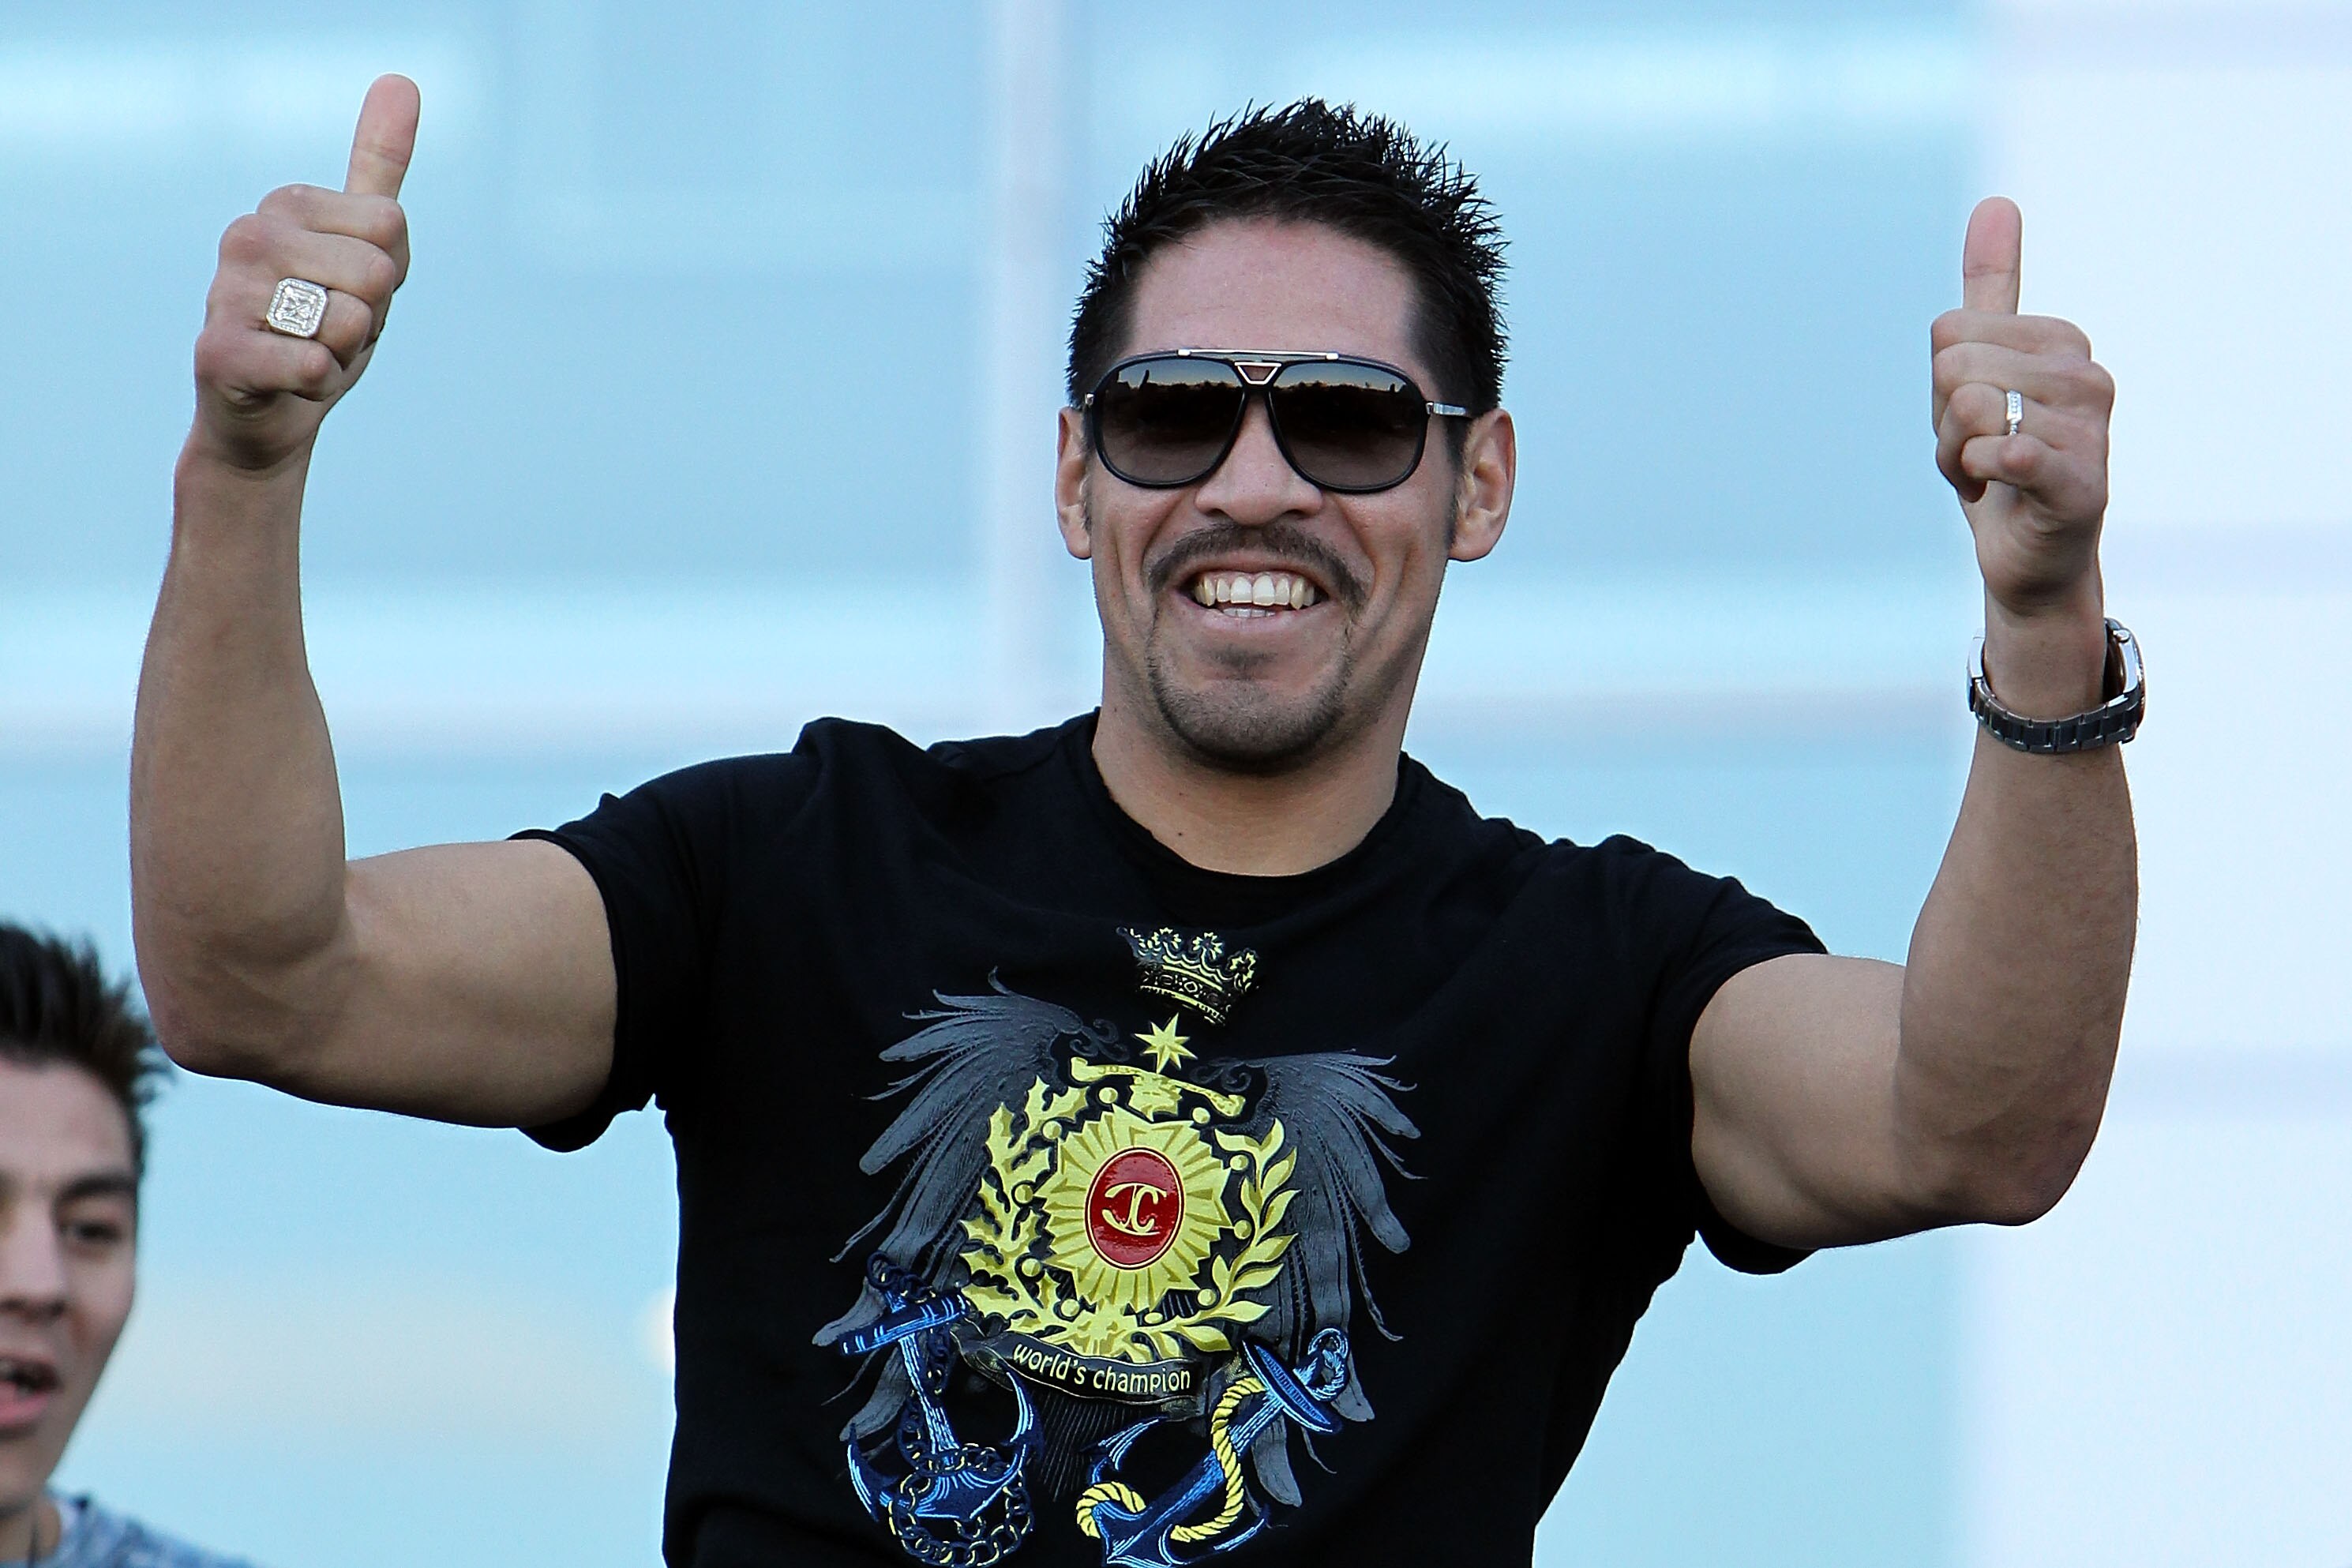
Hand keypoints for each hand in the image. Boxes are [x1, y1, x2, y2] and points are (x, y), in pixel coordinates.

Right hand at [189, 75, 417, 472]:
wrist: (270, 417)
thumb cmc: (321, 329)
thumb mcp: (367, 246)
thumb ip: (379, 165)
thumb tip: (402, 79)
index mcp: (286, 204)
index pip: (393, 227)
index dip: (388, 277)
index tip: (348, 290)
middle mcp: (248, 234)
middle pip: (378, 272)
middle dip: (370, 316)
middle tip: (328, 330)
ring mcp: (226, 290)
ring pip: (350, 319)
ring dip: (345, 353)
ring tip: (306, 353)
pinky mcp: (218, 351)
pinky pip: (313, 364)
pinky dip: (320, 383)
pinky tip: (290, 382)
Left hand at [1931, 199, 2114, 624]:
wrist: (2029, 557)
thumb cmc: (2001, 460)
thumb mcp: (1982, 367)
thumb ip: (1992, 288)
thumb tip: (1996, 201)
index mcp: (2060, 339)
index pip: (1947, 333)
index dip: (1939, 389)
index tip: (1975, 421)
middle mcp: (2086, 373)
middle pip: (1952, 366)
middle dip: (1944, 424)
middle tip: (1980, 454)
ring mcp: (2090, 427)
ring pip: (1968, 409)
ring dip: (1958, 458)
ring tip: (1992, 478)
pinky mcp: (2081, 481)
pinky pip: (2000, 451)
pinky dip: (1979, 476)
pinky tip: (2001, 493)